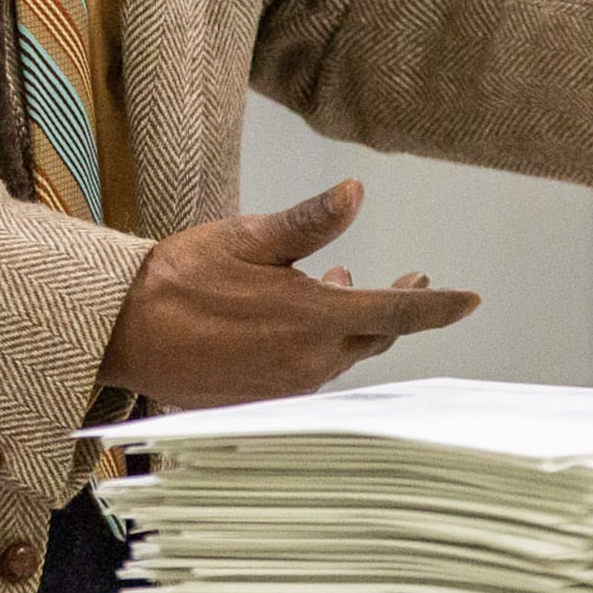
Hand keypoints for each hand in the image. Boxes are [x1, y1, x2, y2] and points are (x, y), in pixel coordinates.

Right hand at [97, 180, 475, 410]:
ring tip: (343, 286)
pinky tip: (300, 320)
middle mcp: (310, 360)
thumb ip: (308, 224)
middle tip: (415, 284)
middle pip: (376, 337)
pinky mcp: (266, 398)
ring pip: (342, 354)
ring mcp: (288, 385)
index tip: (469, 299)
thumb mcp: (245, 238)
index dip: (438, 306)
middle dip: (399, 310)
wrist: (123, 333)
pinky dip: (319, 343)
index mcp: (313, 318)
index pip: (397, 313)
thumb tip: (355, 194)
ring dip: (352, 322)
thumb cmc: (178, 280)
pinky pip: (310, 370)